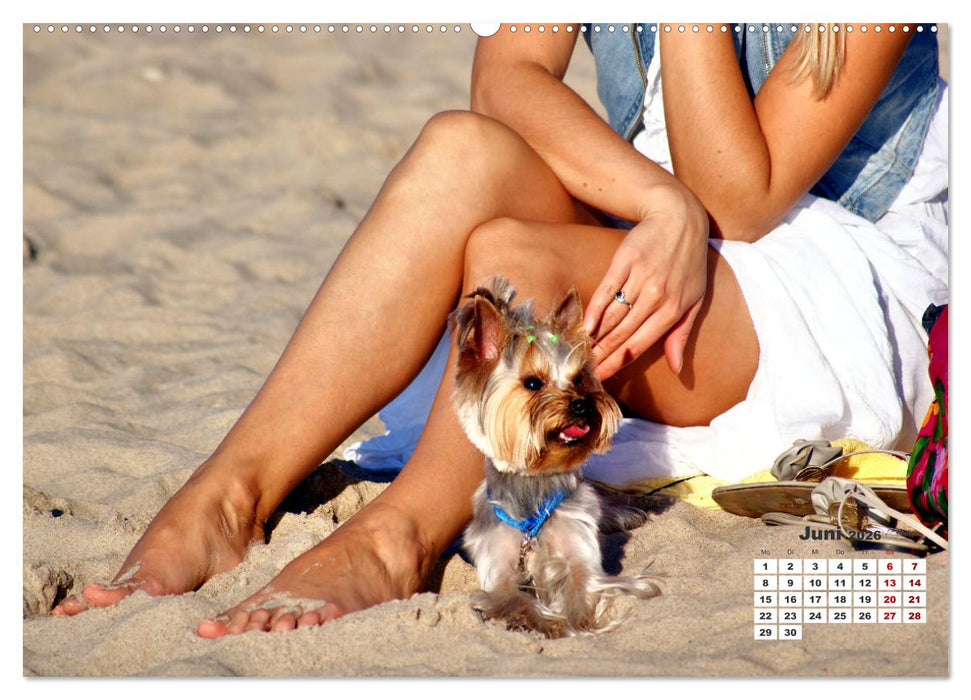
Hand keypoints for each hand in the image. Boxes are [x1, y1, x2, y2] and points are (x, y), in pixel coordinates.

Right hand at [583, 184, 709, 379]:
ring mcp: (640, 278)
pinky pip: (606, 292)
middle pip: (623, 334)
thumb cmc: (688, 262)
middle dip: (602, 356)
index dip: (619, 362)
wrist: (678, 218)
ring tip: (581, 354)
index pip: (641, 344)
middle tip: (584, 372)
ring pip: (613, 316)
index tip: (603, 377)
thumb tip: (677, 369)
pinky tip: (585, 327)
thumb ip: (682, 334)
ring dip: (596, 338)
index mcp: (673, 310)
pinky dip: (594, 311)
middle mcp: (657, 296)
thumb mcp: (694, 299)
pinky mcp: (624, 262)